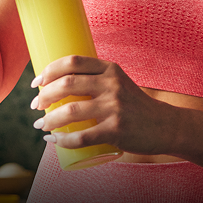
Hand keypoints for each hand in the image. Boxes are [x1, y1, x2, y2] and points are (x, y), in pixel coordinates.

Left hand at [31, 55, 178, 154]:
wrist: (166, 126)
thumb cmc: (136, 105)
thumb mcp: (120, 83)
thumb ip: (96, 80)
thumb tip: (58, 85)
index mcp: (110, 69)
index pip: (73, 61)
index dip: (49, 70)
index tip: (36, 83)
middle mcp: (112, 84)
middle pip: (66, 84)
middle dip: (44, 96)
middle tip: (36, 105)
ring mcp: (114, 107)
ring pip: (70, 111)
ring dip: (49, 120)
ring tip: (41, 125)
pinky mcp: (116, 130)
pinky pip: (82, 137)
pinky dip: (63, 141)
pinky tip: (53, 140)